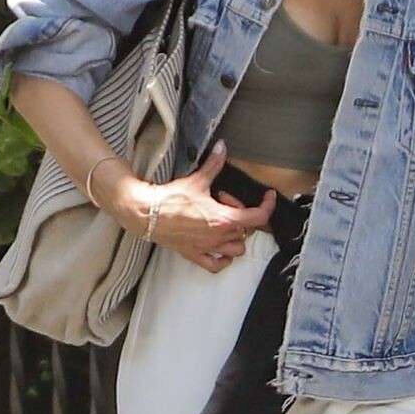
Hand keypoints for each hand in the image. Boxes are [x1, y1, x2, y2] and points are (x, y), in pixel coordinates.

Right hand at [106, 140, 275, 271]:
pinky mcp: (194, 254)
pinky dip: (223, 259)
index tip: (267, 196)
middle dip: (242, 213)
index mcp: (224, 219)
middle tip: (226, 200)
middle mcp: (219, 237)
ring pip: (236, 249)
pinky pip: (216, 264)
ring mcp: (208, 247)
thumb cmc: (170, 199)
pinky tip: (220, 248)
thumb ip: (214, 164)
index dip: (268, 205)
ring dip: (236, 236)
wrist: (147, 214)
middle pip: (247, 230)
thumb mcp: (197, 180)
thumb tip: (222, 148)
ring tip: (224, 222)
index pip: (258, 217)